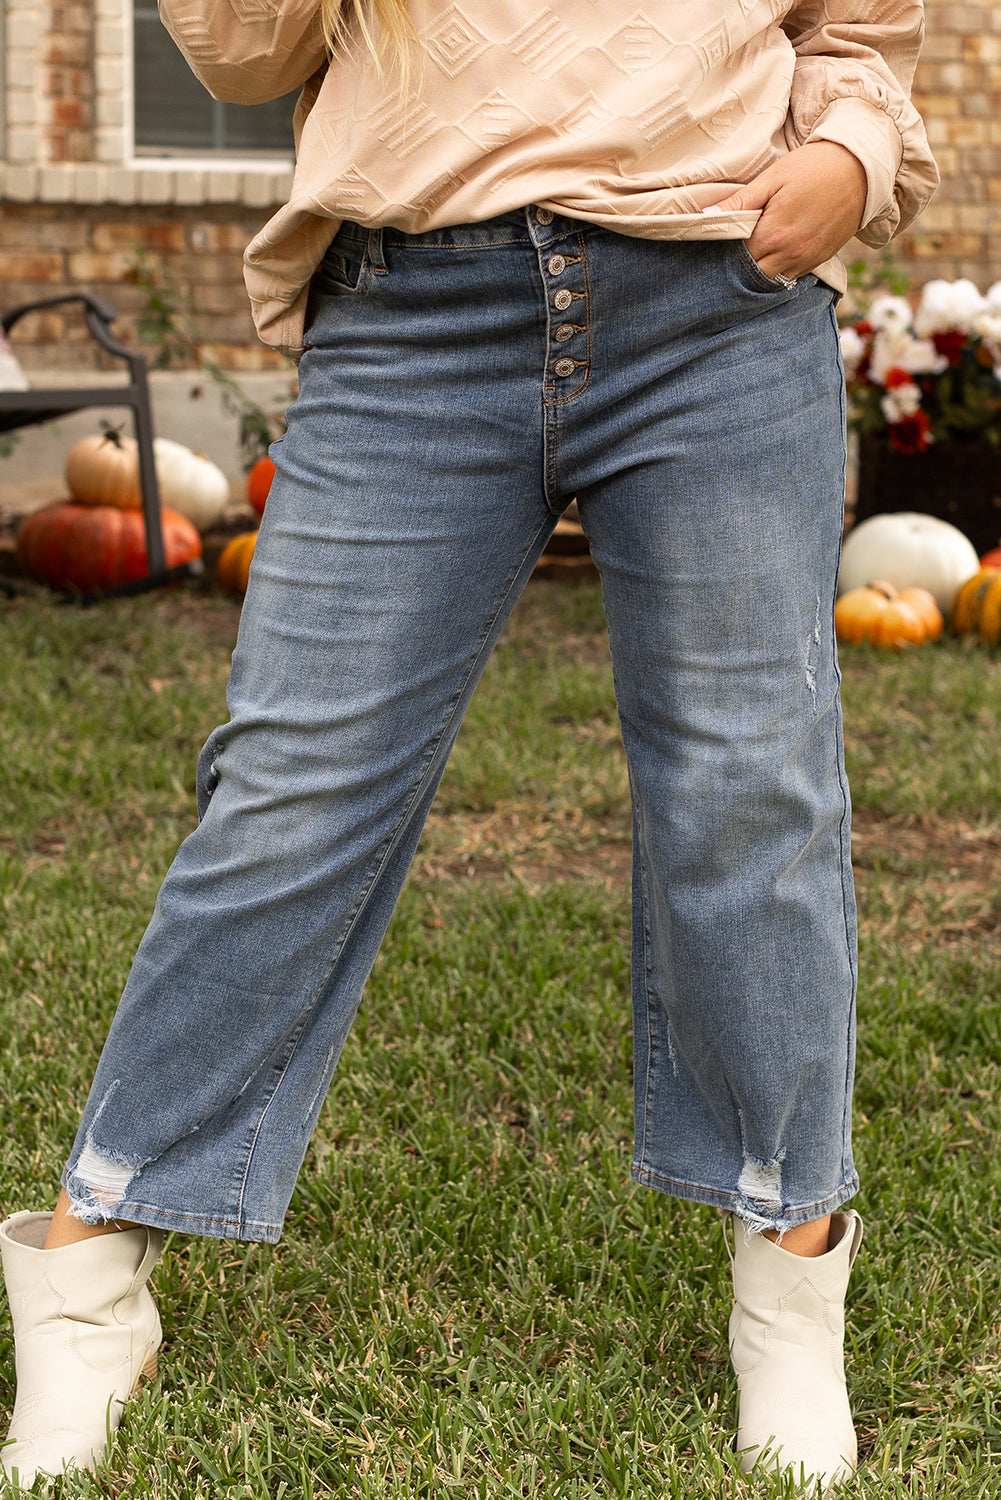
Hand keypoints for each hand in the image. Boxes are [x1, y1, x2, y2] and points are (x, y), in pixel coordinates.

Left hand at [706, 142, 867, 280]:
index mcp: (773, 235)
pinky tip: (775, 254)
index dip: (725, 252)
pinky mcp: (819, 260)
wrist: (862, 169)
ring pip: (772, 280)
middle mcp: (789, 254)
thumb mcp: (773, 178)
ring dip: (760, 271)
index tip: (720, 242)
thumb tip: (705, 216)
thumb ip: (740, 202)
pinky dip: (779, 269)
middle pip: (752, 275)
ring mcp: (806, 260)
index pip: (736, 258)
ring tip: (754, 252)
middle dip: (740, 266)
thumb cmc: (814, 167)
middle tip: (734, 250)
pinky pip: (792, 276)